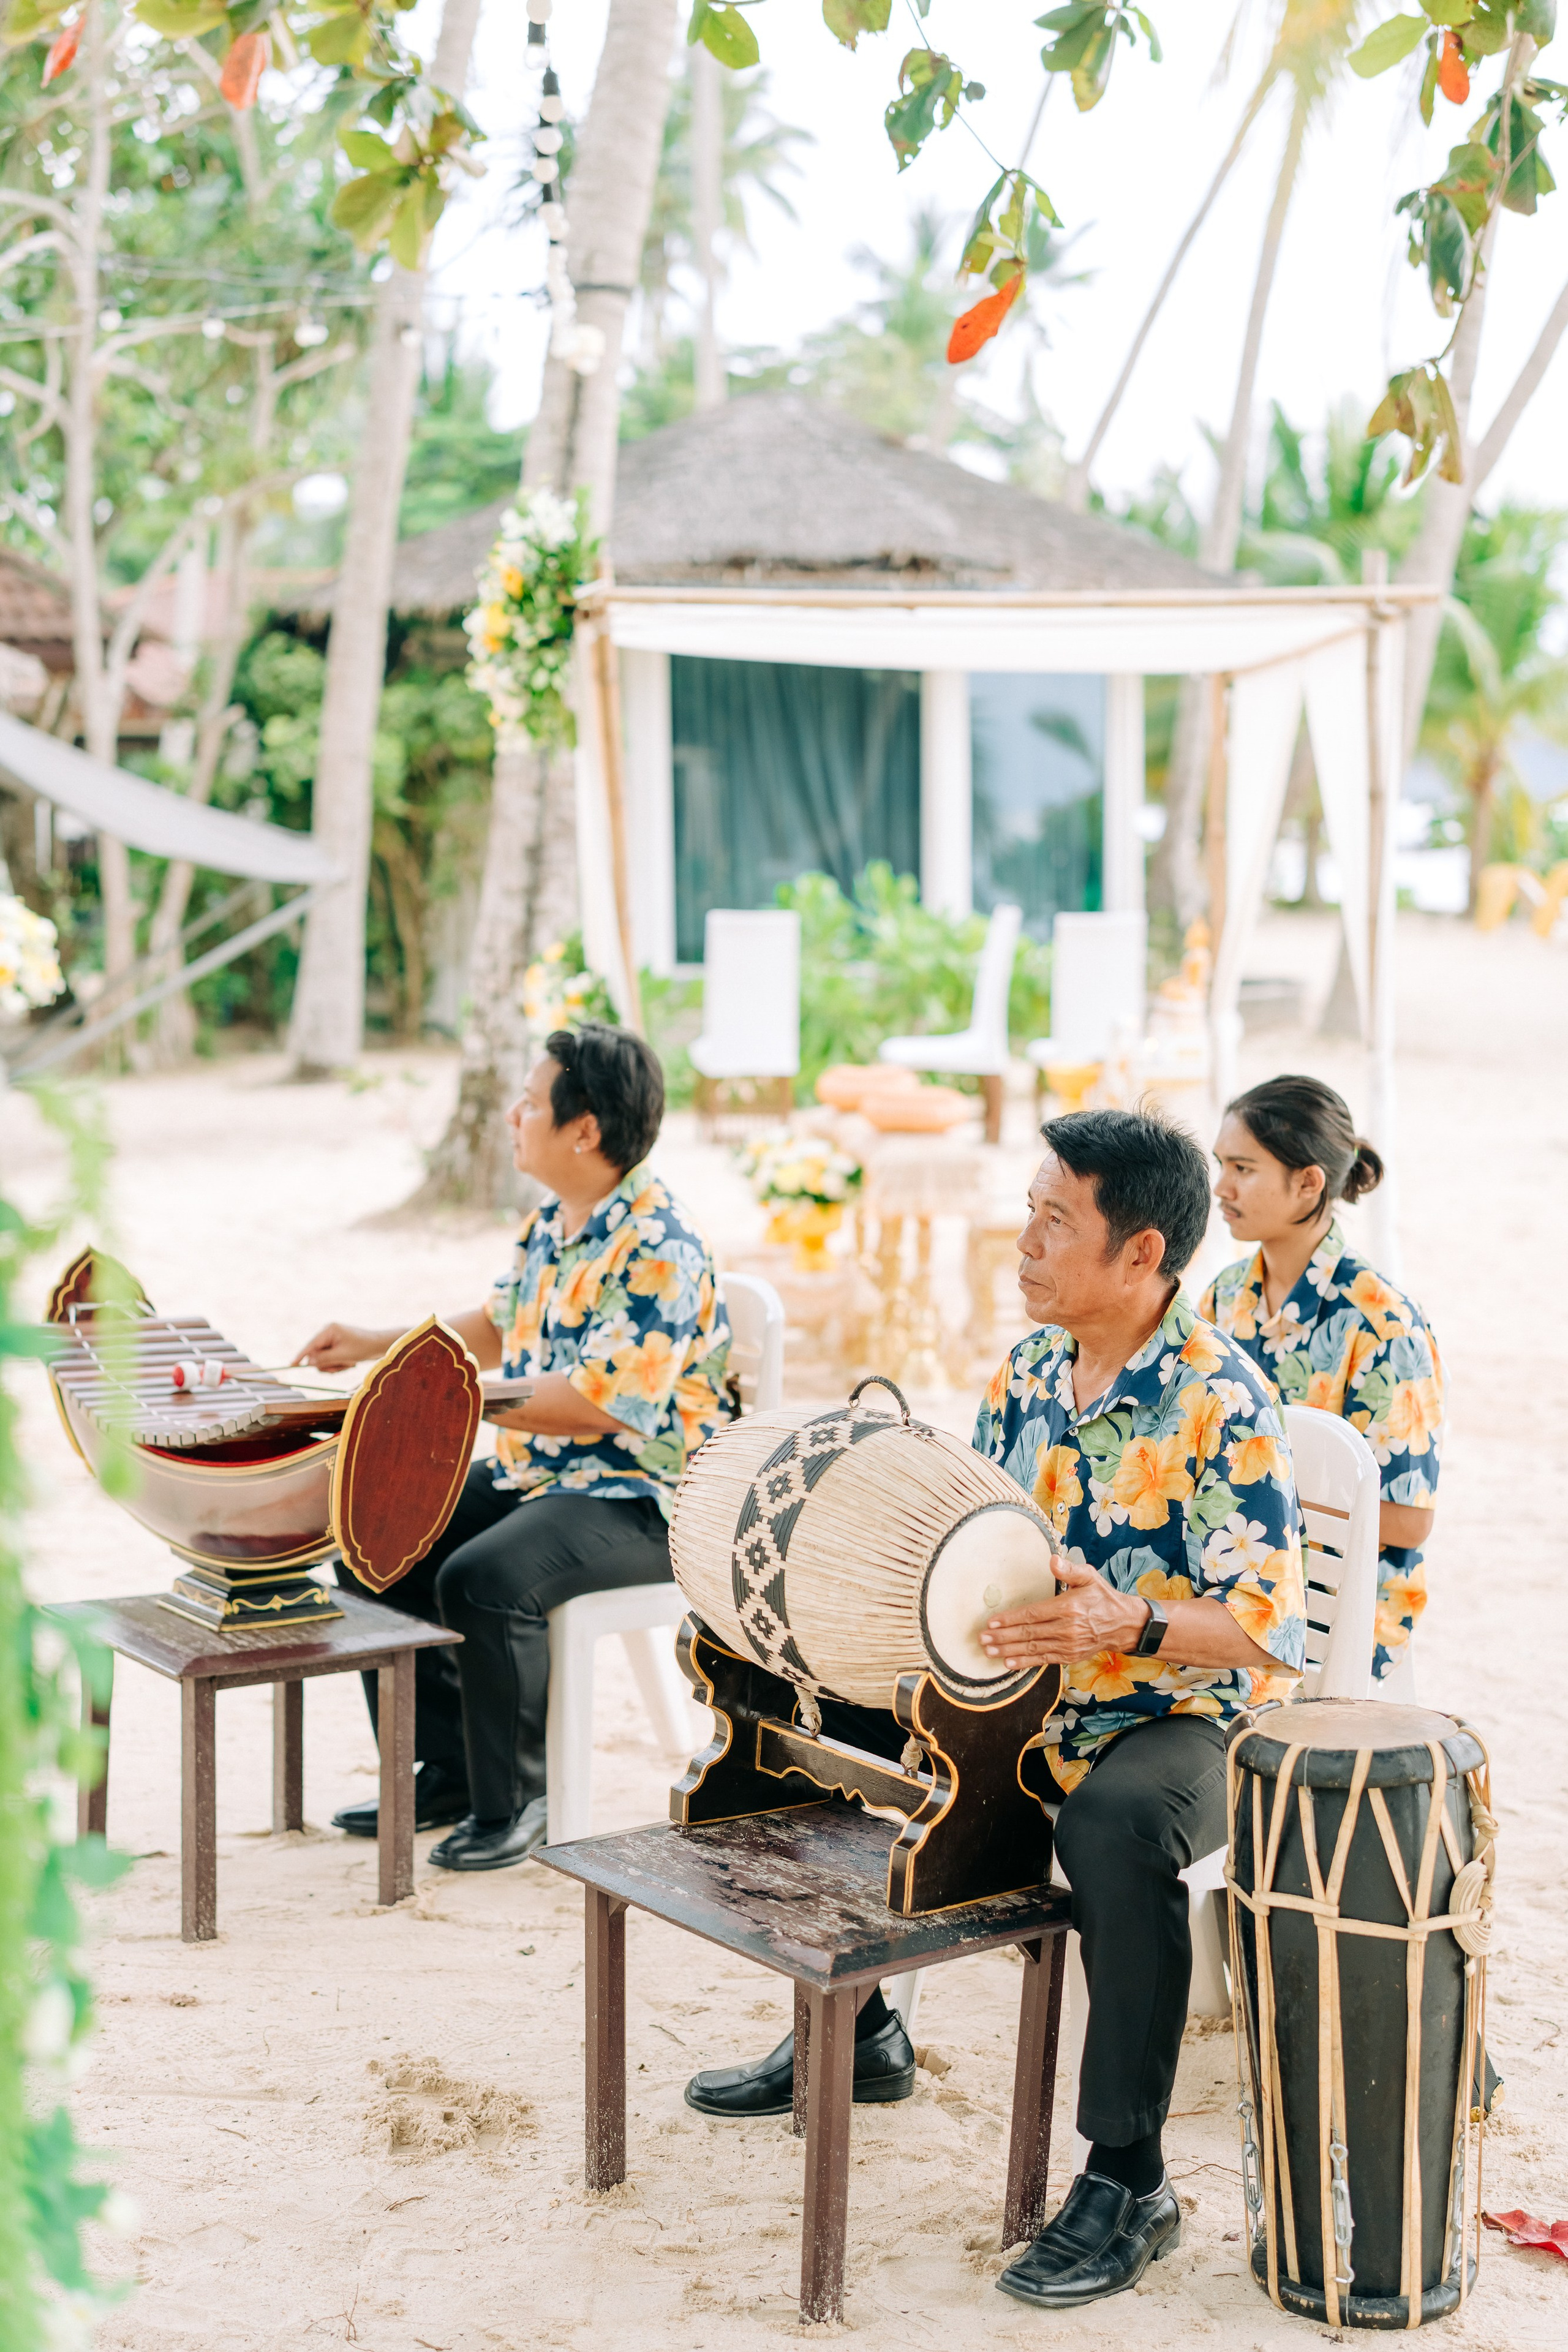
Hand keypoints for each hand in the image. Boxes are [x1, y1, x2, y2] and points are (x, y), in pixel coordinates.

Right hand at [291, 1322, 390, 1372]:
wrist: (380, 1345)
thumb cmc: (363, 1347)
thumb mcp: (343, 1355)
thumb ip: (325, 1359)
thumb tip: (309, 1363)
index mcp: (329, 1330)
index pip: (311, 1345)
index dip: (301, 1356)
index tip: (292, 1365)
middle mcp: (328, 1332)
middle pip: (316, 1354)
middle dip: (327, 1364)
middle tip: (340, 1367)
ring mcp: (332, 1339)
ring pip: (323, 1360)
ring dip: (334, 1366)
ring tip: (348, 1364)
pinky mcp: (336, 1346)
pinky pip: (330, 1360)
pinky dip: (338, 1365)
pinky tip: (349, 1363)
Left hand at [979, 1554, 1148, 1670]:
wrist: (1125, 1625)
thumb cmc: (1103, 1597)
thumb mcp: (1090, 1577)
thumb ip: (1070, 1570)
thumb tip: (1053, 1560)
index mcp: (1068, 1608)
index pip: (1033, 1614)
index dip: (1010, 1619)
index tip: (992, 1621)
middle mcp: (1066, 1629)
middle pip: (1028, 1634)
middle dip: (1003, 1636)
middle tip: (982, 1638)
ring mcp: (1067, 1645)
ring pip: (1033, 1648)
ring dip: (1009, 1650)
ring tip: (989, 1651)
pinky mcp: (1069, 1656)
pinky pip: (1043, 1660)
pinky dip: (1025, 1662)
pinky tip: (1009, 1663)